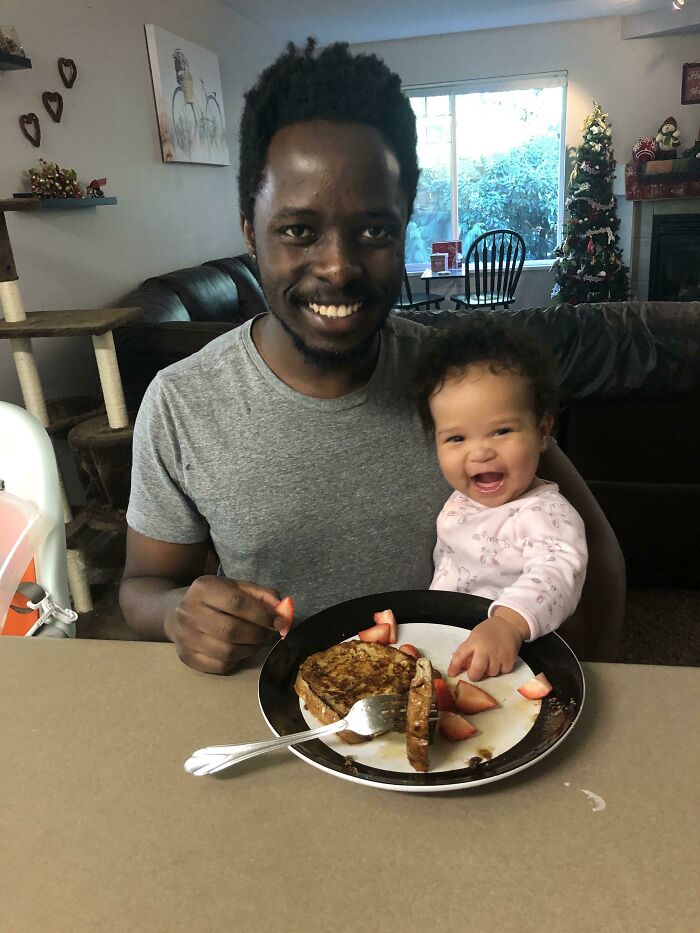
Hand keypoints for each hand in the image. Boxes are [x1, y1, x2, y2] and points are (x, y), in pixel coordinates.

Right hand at [164, 575, 286, 673]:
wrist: (176, 611)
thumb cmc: (215, 598)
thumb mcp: (238, 587)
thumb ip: (263, 596)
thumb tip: (283, 614)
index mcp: (203, 588)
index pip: (237, 603)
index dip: (262, 615)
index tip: (279, 623)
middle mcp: (189, 612)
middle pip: (231, 630)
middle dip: (258, 635)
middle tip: (268, 634)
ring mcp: (185, 636)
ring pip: (227, 652)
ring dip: (250, 649)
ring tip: (256, 642)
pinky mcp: (186, 657)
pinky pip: (219, 666)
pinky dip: (237, 661)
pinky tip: (240, 650)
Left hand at [447, 611, 528, 680]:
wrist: (508, 624)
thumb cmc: (488, 632)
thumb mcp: (474, 637)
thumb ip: (467, 651)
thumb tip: (458, 667)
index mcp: (474, 642)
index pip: (460, 656)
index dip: (454, 667)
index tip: (451, 673)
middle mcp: (486, 649)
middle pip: (476, 671)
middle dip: (474, 675)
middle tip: (474, 673)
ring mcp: (499, 655)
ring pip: (491, 673)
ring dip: (489, 671)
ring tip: (490, 661)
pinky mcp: (510, 659)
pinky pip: (503, 672)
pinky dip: (501, 669)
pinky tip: (501, 660)